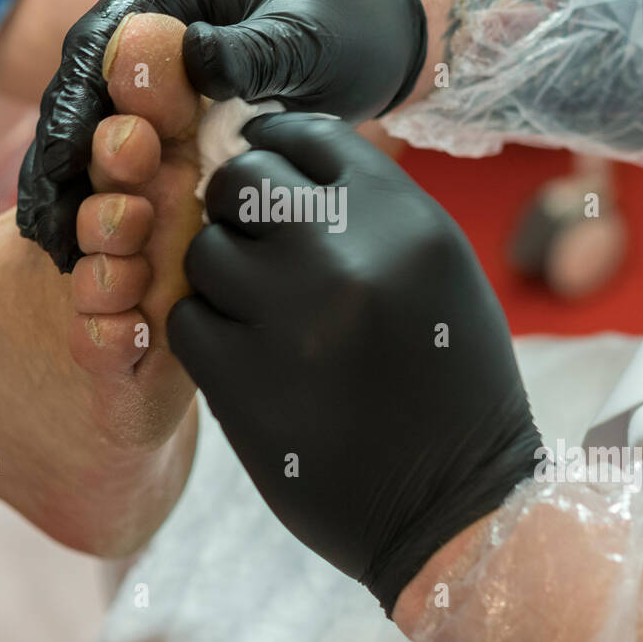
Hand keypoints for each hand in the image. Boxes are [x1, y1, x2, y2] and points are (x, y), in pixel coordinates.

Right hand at [17, 0, 425, 270]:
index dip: (74, 103)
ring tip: (63, 248)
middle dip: (59, 154)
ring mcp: (159, 66)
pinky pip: (129, 146)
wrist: (383, 35)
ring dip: (75, 182)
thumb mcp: (309, 33)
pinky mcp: (174, 106)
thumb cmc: (351, 21)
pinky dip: (111, 191)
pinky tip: (99, 245)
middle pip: (82, 87)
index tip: (63, 162)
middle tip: (45, 224)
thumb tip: (193, 61)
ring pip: (96, 123)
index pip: (99, 40)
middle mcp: (152, 20)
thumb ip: (252, 48)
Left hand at [167, 113, 540, 613]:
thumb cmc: (453, 381)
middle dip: (241, 207)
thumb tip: (283, 152)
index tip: (270, 172)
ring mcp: (290, 320)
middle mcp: (347, 257)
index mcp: (407, 222)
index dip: (277, 149)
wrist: (455, 503)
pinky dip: (207, 333)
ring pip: (206, 250)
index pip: (308, 138)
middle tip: (258, 245)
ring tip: (258, 310)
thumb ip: (372, 210)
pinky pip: (187, 320)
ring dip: (222, 274)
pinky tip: (244, 354)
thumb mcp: (440, 271)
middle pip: (243, 182)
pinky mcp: (243, 384)